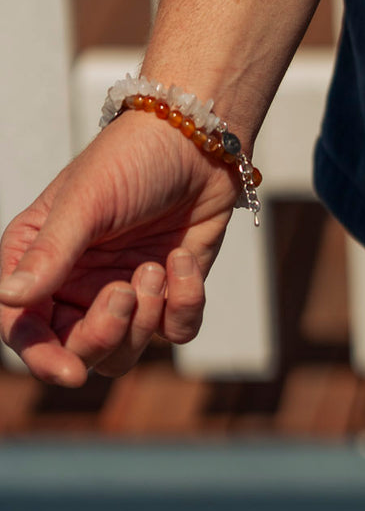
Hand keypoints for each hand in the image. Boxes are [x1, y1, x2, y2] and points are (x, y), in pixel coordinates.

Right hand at [0, 113, 238, 385]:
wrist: (199, 137)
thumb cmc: (132, 157)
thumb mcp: (86, 201)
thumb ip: (50, 252)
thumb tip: (10, 298)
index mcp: (38, 261)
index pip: (23, 327)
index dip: (41, 357)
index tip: (70, 372)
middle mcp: (76, 283)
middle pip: (76, 350)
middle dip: (102, 335)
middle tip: (125, 293)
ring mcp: (124, 290)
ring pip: (125, 350)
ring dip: (143, 319)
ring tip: (154, 267)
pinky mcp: (170, 291)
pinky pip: (174, 330)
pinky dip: (183, 305)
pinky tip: (182, 261)